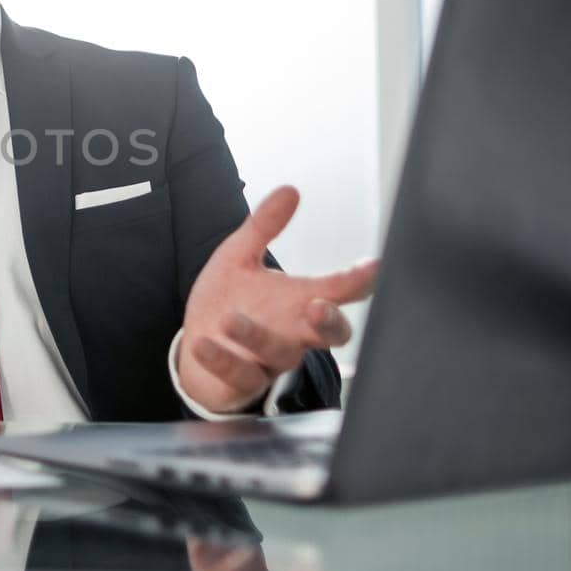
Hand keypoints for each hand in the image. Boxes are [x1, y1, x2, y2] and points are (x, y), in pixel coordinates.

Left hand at [178, 185, 376, 412]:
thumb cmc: (227, 302)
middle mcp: (294, 332)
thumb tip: (290, 189)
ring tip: (231, 319)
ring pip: (281, 354)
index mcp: (299, 301)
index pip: (341, 290)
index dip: (361, 280)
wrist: (195, 350)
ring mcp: (270, 360)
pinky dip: (222, 359)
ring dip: (258, 336)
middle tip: (318, 306)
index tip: (374, 266)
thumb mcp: (239, 258)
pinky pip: (240, 375)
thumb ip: (264, 226)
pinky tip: (202, 343)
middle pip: (331, 334)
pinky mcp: (242, 381)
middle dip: (329, 322)